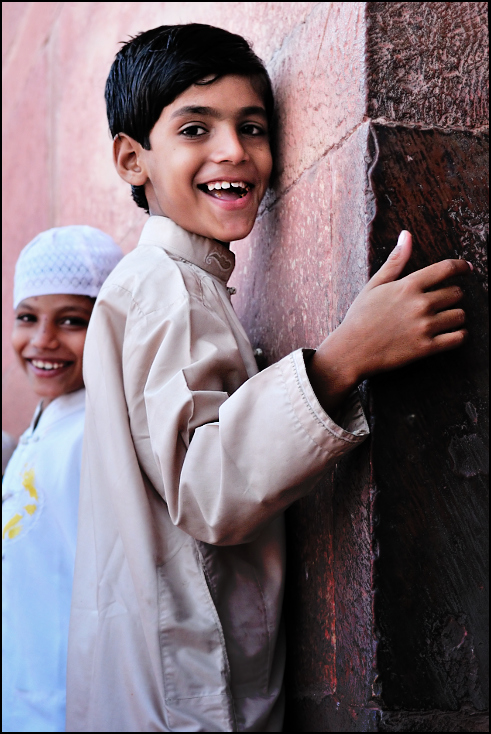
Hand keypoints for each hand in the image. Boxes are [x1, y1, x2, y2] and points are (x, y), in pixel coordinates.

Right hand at [307, 231, 471, 415]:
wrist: (351, 351)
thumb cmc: (360, 317)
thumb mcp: (374, 285)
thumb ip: (395, 261)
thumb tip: (406, 235)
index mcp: (408, 286)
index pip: (446, 269)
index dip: (461, 267)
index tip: (467, 269)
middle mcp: (420, 304)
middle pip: (456, 293)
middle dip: (452, 295)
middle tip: (442, 301)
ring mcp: (425, 327)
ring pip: (459, 315)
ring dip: (455, 316)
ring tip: (444, 318)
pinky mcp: (426, 348)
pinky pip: (458, 338)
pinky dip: (459, 335)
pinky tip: (450, 334)